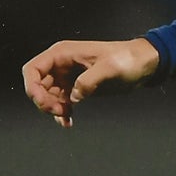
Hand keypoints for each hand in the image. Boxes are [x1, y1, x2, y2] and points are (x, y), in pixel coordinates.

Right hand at [21, 37, 159, 128]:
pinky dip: (62, 113)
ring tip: (67, 116)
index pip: (32, 69)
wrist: (143, 63)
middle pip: (37, 85)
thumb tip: (74, 97)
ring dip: (53, 109)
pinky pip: (61, 101)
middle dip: (44, 101)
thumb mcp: (109, 68)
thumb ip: (88, 81)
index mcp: (62, 54)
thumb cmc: (127, 59)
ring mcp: (68, 76)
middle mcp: (61, 64)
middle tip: (61, 111)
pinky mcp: (77, 87)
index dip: (32, 87)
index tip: (44, 103)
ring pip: (48, 95)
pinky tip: (68, 121)